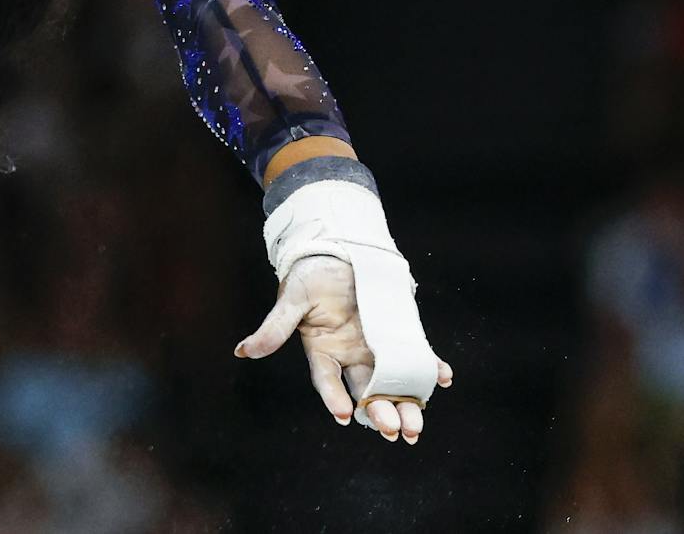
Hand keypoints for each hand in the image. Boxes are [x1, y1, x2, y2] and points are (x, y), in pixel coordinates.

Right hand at [234, 253, 453, 442]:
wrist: (338, 251)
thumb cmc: (308, 276)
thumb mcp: (291, 300)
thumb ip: (273, 329)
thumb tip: (241, 351)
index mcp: (324, 351)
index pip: (329, 381)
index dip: (335, 399)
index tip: (345, 417)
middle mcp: (351, 355)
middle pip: (367, 390)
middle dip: (381, 411)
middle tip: (396, 431)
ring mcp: (376, 346)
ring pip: (393, 381)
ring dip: (407, 402)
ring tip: (417, 425)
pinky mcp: (397, 333)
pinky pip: (416, 354)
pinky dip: (430, 367)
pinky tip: (442, 377)